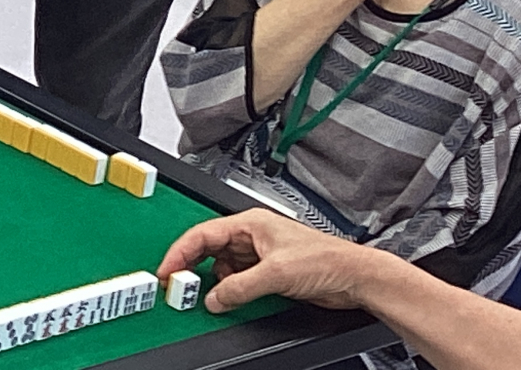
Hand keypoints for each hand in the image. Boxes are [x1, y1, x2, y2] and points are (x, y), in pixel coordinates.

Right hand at [158, 210, 377, 313]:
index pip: (203, 233)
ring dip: (212, 280)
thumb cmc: (324, 259)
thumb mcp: (275, 274)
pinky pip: (237, 279)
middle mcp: (252, 236)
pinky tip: (227, 297)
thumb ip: (240, 287)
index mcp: (250, 223)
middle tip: (177, 284)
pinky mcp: (268, 272)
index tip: (167, 270)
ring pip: (222, 266)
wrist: (353, 277)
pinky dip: (228, 288)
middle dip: (193, 266)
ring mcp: (259, 254)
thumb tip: (214, 298)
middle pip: (209, 248)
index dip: (181, 251)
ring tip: (202, 294)